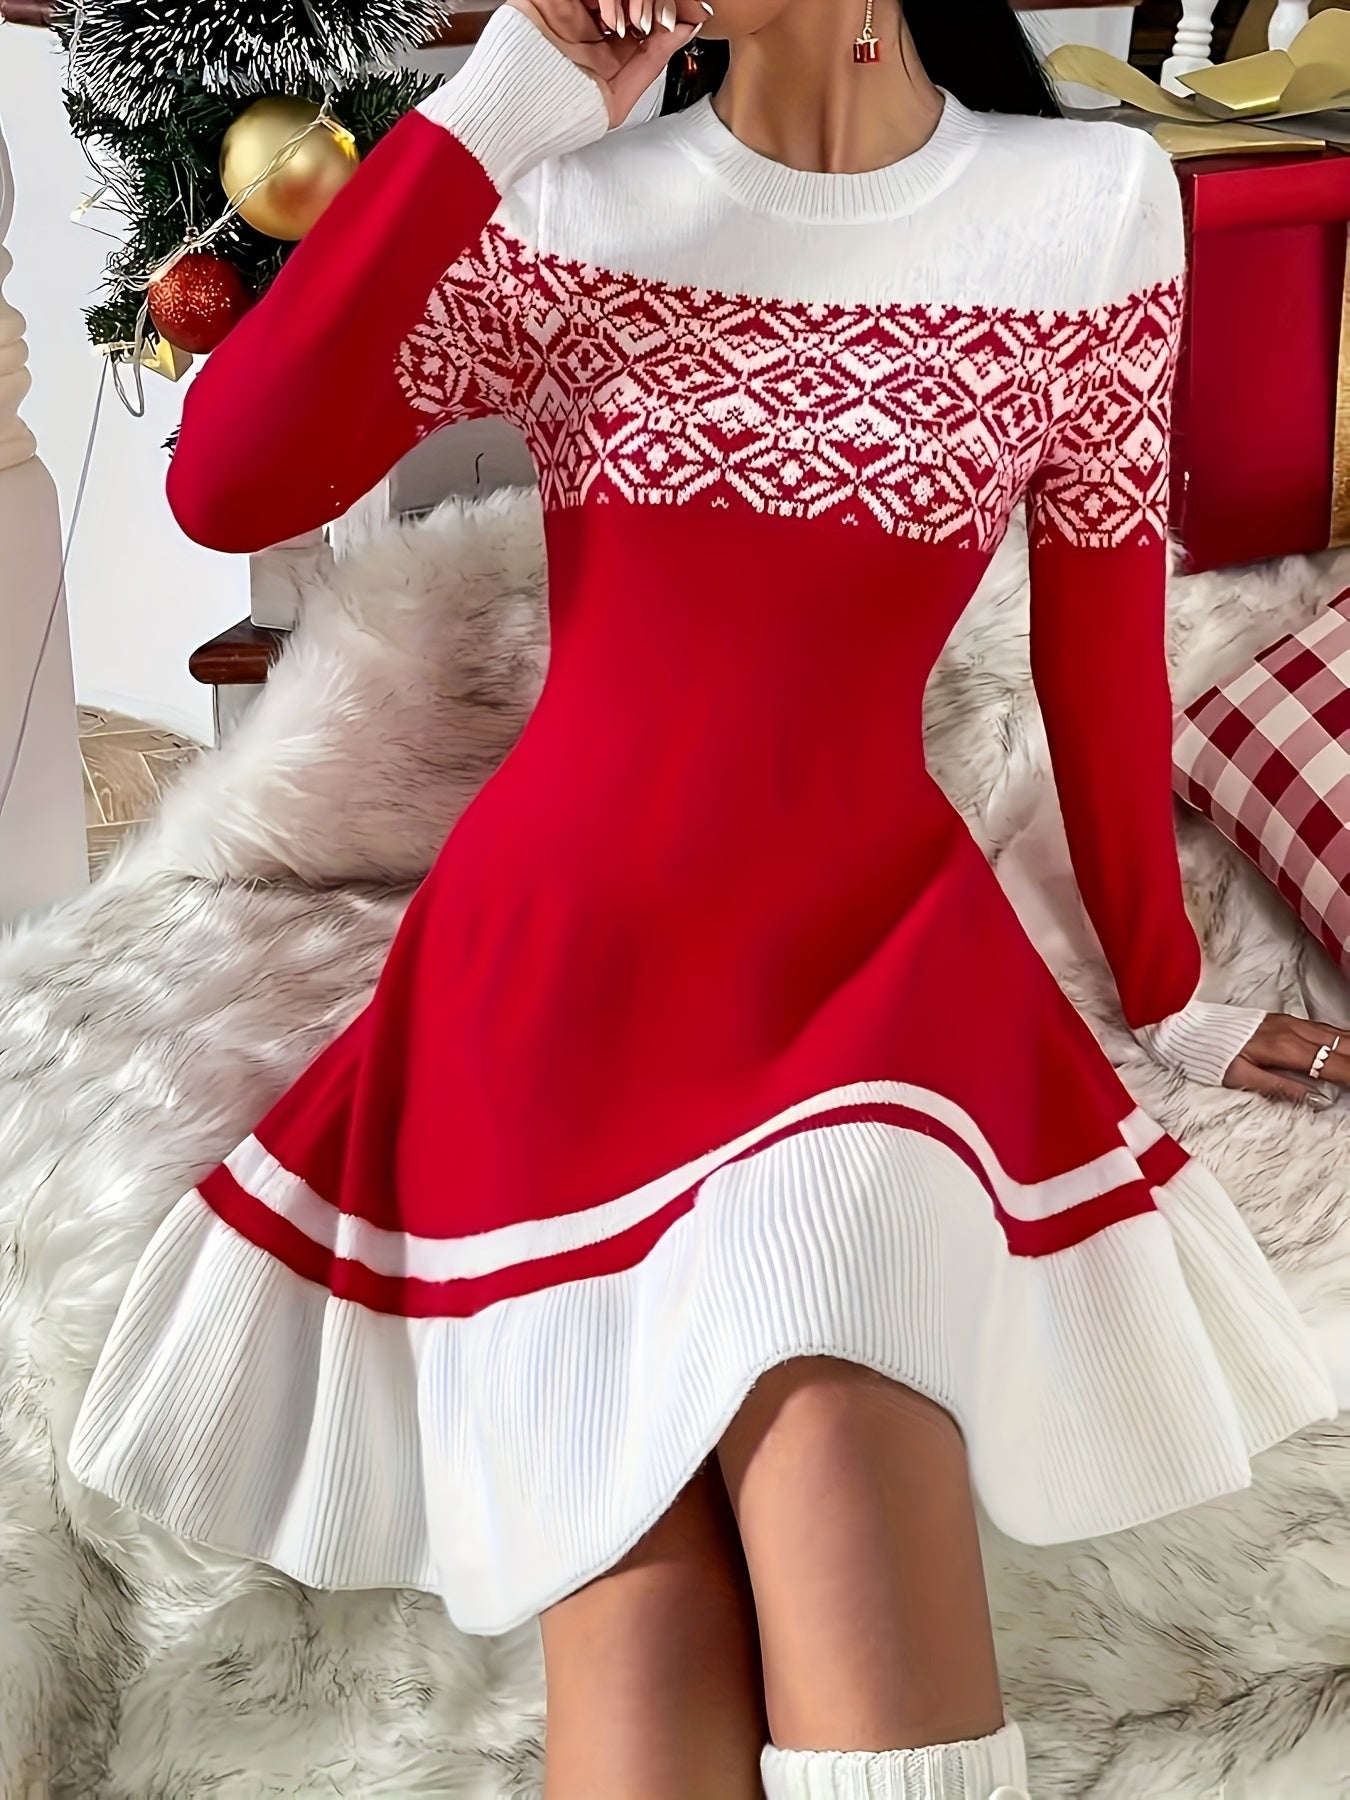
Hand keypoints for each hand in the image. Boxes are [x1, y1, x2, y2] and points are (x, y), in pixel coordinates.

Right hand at [506, 0, 709, 127]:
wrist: (512, 119)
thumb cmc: (556, 119)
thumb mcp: (618, 97)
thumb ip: (652, 60)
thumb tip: (685, 29)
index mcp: (605, 48)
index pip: (644, 16)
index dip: (670, 11)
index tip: (691, 15)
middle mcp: (588, 24)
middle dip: (655, 2)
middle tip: (662, 19)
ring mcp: (567, 7)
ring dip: (631, 0)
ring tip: (631, 26)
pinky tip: (611, 18)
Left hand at [1224, 1014, 1347, 1103]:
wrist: (1194, 1028)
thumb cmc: (1214, 1054)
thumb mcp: (1241, 1077)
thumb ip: (1279, 1088)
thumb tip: (1314, 1099)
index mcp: (1284, 1047)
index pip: (1332, 1064)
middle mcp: (1294, 1031)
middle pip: (1342, 1046)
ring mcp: (1293, 1023)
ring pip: (1337, 1034)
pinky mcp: (1289, 1020)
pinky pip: (1326, 1028)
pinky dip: (1345, 1038)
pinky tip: (1349, 1044)